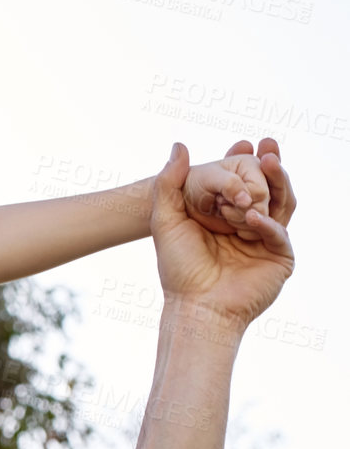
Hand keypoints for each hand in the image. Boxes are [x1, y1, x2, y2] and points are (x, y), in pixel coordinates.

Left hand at [153, 140, 295, 329]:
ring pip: (282, 204)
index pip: (242, 182)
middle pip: (268, 189)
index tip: (243, 142)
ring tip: (268, 162)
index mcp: (227, 216)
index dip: (245, 162)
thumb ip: (169, 183)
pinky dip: (266, 222)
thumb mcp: (166, 220)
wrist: (195, 306)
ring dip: (277, 182)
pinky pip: (278, 233)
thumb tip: (179, 145)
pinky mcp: (279, 258)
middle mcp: (250, 226)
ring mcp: (267, 241)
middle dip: (270, 165)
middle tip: (267, 143)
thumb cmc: (178, 268)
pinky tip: (250, 216)